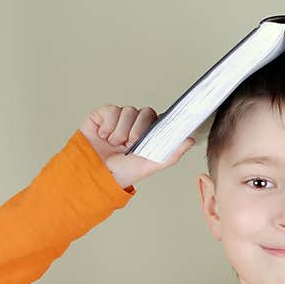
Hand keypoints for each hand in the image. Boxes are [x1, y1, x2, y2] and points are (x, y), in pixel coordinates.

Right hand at [79, 104, 196, 187]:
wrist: (94, 173)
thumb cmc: (121, 172)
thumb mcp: (150, 165)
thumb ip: (171, 153)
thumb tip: (190, 140)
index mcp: (147, 134)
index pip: (158, 118)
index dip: (154, 125)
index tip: (149, 136)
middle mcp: (134, 124)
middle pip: (145, 112)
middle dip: (137, 131)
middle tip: (129, 145)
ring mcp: (119, 119)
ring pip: (128, 111)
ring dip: (121, 131)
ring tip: (115, 144)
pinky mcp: (103, 115)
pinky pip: (111, 110)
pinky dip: (108, 126)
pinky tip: (104, 136)